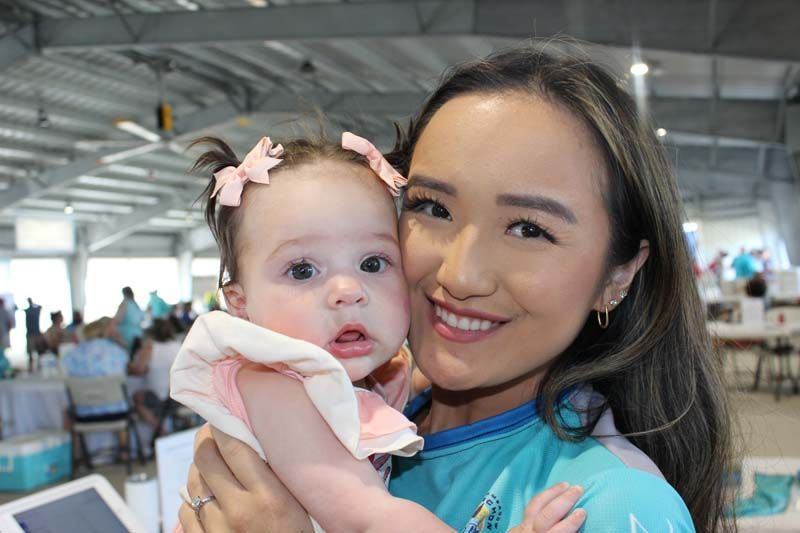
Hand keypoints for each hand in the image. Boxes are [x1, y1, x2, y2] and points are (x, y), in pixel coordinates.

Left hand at [178, 425, 312, 532]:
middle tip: (210, 433)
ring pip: (192, 482)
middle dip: (204, 441)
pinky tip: (208, 497)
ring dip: (199, 469)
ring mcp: (216, 529)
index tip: (221, 415)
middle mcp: (237, 510)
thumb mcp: (295, 503)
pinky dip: (194, 499)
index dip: (222, 424)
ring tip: (210, 464)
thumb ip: (273, 474)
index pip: (233, 445)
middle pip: (205, 459)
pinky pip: (186, 510)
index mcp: (267, 496)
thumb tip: (250, 439)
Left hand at [508, 482, 585, 532]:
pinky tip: (552, 492)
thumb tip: (577, 531)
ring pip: (535, 506)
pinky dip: (543, 498)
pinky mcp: (517, 525)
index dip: (570, 523)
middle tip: (579, 489)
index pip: (558, 532)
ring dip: (552, 493)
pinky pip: (530, 507)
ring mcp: (522, 529)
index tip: (582, 512)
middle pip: (546, 515)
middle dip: (563, 500)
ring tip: (566, 485)